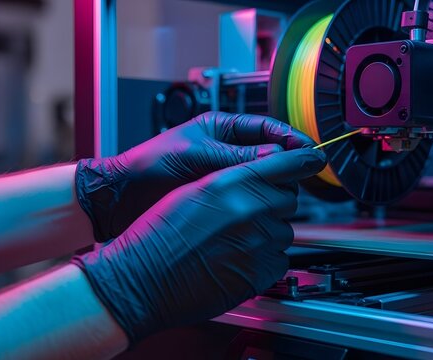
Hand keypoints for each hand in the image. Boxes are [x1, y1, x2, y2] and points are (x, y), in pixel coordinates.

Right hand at [72, 149, 326, 343]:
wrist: (142, 279)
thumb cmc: (158, 235)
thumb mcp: (192, 190)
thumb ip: (233, 179)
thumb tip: (262, 173)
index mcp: (232, 182)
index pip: (287, 162)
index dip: (304, 158)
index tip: (314, 157)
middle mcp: (251, 209)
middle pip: (288, 198)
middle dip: (273, 203)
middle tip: (247, 213)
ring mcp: (260, 242)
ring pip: (284, 230)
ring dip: (268, 232)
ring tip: (234, 241)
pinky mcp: (262, 272)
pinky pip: (280, 259)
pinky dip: (266, 258)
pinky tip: (238, 259)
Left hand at [75, 112, 316, 241]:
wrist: (120, 198)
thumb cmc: (148, 167)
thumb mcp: (195, 156)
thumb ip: (236, 157)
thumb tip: (275, 158)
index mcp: (222, 128)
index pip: (267, 128)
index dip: (291, 139)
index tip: (311, 152)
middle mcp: (226, 151)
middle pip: (270, 155)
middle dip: (286, 164)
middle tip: (300, 177)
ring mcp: (224, 176)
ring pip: (262, 179)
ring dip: (274, 186)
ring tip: (284, 195)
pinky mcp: (219, 199)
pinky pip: (247, 198)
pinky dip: (258, 203)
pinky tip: (266, 211)